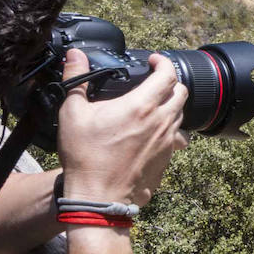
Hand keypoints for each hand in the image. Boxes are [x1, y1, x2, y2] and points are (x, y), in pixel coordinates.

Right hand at [56, 49, 189, 206]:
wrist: (99, 198)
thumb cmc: (86, 156)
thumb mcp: (72, 114)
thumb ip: (76, 79)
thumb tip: (75, 55)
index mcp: (142, 106)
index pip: (169, 74)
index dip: (163, 62)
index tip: (153, 60)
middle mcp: (162, 122)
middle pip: (181, 92)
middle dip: (170, 82)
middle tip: (153, 82)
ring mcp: (168, 142)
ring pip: (180, 115)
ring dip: (170, 105)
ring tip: (151, 106)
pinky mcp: (168, 158)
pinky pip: (176, 137)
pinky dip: (168, 129)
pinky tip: (151, 132)